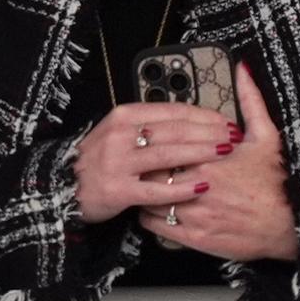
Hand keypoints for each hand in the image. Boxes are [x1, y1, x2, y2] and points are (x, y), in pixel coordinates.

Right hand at [73, 102, 236, 223]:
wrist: (65, 187)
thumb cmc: (100, 161)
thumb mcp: (118, 131)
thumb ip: (149, 124)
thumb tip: (191, 118)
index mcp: (123, 116)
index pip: (172, 110)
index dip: (205, 114)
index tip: (227, 120)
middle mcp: (120, 136)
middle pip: (175, 130)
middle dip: (210, 132)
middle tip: (234, 137)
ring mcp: (118, 163)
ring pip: (168, 154)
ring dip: (201, 153)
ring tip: (226, 154)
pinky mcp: (118, 190)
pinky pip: (156, 188)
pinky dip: (182, 187)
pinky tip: (202, 186)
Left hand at [139, 62, 299, 261]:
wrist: (296, 224)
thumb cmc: (280, 180)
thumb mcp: (267, 137)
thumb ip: (250, 102)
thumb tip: (242, 70)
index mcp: (209, 161)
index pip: (162, 150)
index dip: (154, 148)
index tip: (152, 146)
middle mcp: (198, 188)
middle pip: (152, 173)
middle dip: (146, 169)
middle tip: (144, 166)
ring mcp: (196, 216)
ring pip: (149, 201)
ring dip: (145, 193)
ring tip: (147, 187)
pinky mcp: (196, 239)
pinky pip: (156, 226)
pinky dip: (150, 217)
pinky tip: (156, 208)